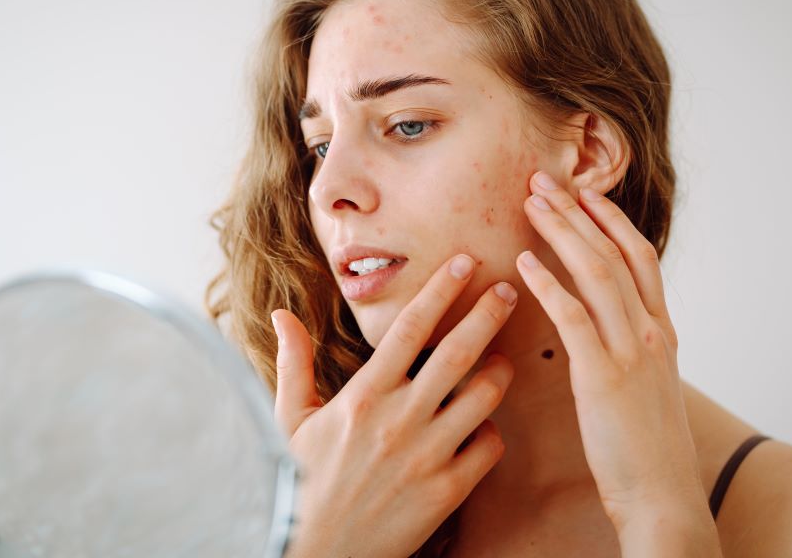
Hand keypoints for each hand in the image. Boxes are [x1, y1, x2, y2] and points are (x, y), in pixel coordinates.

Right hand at [272, 254, 517, 557]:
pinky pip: (488, 448)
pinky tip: (483, 425)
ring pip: (483, 396)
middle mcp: (399, 419)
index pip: (411, 328)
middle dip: (489, 314)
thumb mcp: (288, 420)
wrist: (315, 553)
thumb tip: (281, 314)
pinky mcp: (446, 492)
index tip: (465, 262)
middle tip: (510, 289)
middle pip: (458, 352)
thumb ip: (293, 363)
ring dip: (500, 371)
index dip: (442, 289)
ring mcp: (427, 456)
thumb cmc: (298, 481)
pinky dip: (492, 431)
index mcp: (363, 395)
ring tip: (501, 360)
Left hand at [517, 172, 719, 553]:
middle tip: (544, 182)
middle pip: (614, 253)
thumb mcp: (650, 387)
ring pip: (596, 273)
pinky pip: (574, 317)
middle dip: (578, 213)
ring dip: (561, 233)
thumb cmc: (649, 448)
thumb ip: (633, 350)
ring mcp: (631, 351)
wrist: (665, 497)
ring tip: (532, 203)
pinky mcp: (604, 377)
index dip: (612, 220)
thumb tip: (609, 329)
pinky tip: (524, 264)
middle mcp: (651, 332)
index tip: (585, 192)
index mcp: (662, 332)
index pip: (640, 258)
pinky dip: (548, 285)